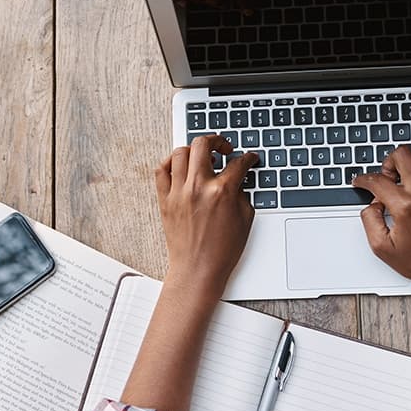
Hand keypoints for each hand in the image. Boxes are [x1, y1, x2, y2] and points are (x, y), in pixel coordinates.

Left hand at [156, 134, 258, 299]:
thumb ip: (242, 192)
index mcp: (222, 192)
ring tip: (203, 157)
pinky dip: (170, 162)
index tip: (249, 159)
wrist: (198, 270)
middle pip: (204, 144)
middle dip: (218, 140)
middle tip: (224, 148)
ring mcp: (179, 192)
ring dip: (194, 150)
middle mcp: (198, 187)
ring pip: (181, 152)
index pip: (238, 163)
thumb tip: (238, 178)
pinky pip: (162, 170)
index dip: (248, 158)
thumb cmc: (221, 251)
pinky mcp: (165, 200)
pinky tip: (180, 165)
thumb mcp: (245, 219)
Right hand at [351, 146, 410, 292]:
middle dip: (388, 163)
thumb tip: (371, 204)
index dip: (364, 179)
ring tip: (408, 175)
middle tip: (388, 178)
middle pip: (402, 155)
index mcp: (405, 207)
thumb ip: (369, 220)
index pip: (377, 180)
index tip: (362, 182)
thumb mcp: (381, 248)